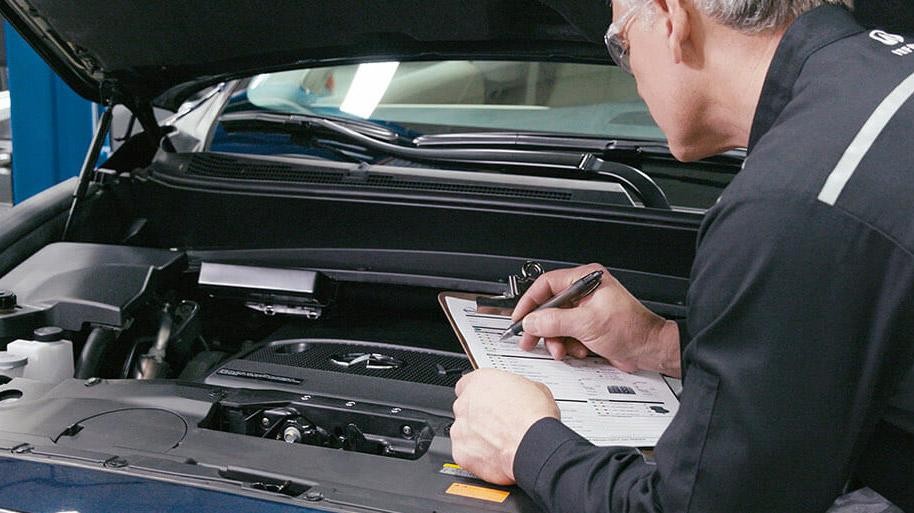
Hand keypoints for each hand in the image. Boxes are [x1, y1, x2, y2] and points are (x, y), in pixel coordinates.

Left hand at [451, 369, 559, 484]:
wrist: (534, 447)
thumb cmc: (534, 419)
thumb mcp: (535, 388)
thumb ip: (516, 388)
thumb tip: (521, 394)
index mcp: (479, 382)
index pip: (467, 384)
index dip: (480, 394)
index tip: (489, 401)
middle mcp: (465, 404)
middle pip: (465, 408)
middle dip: (479, 416)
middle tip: (499, 424)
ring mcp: (459, 429)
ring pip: (463, 432)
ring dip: (476, 437)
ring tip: (499, 443)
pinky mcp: (461, 453)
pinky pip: (465, 454)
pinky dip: (476, 457)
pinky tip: (494, 457)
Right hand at [513, 263, 680, 375]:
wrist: (649, 349)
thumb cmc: (631, 328)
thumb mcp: (586, 323)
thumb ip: (555, 321)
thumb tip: (532, 321)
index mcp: (585, 280)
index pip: (547, 285)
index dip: (530, 301)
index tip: (521, 316)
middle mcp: (585, 292)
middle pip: (550, 307)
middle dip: (542, 327)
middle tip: (530, 338)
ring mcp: (587, 310)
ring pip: (557, 324)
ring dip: (557, 340)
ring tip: (561, 349)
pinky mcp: (589, 326)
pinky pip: (568, 335)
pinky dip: (569, 345)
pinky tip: (578, 350)